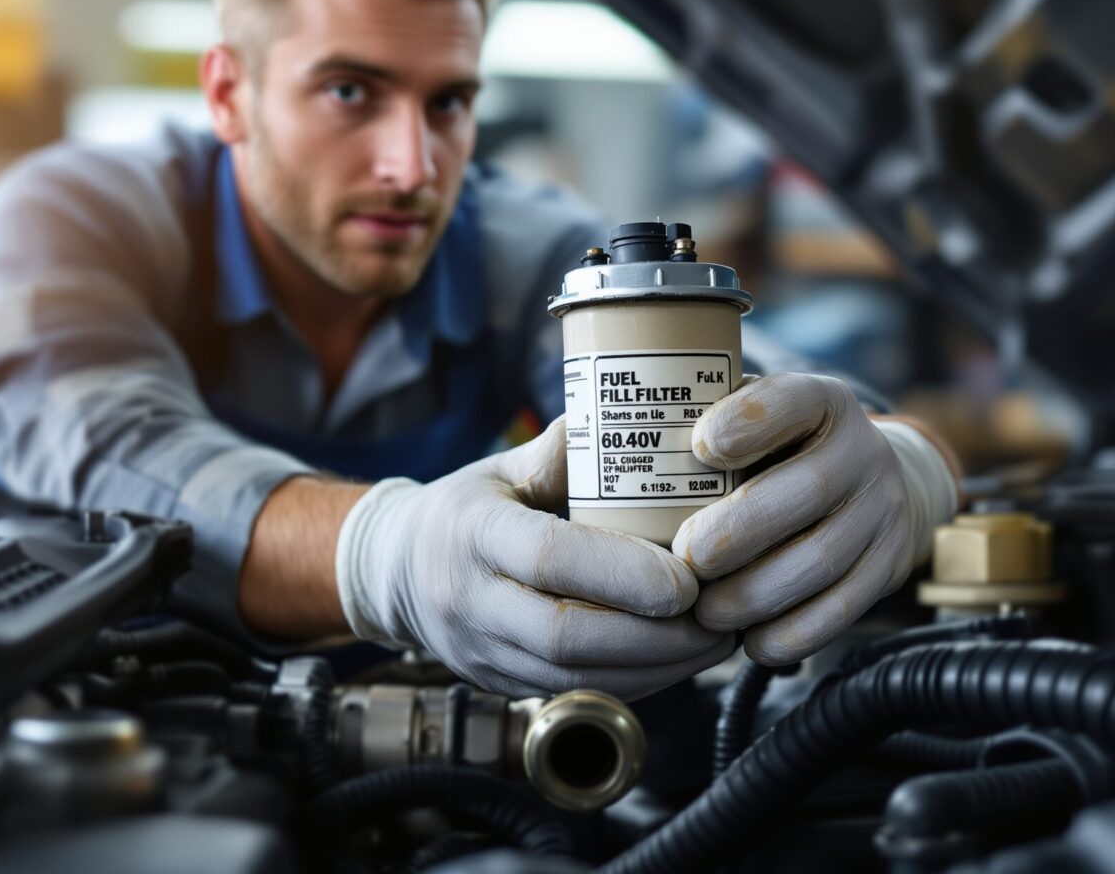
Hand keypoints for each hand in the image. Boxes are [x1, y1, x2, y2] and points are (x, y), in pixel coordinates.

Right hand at [335, 418, 733, 698]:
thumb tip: (637, 419)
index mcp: (473, 532)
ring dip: (655, 669)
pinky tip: (678, 662)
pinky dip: (634, 683)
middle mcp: (469, 600)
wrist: (396, 569)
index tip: (688, 580)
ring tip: (714, 644)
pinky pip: (573, 694)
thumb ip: (565, 451)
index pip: (548, 558)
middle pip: (565, 635)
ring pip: (574, 678)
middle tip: (718, 619)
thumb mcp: (504, 466)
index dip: (622, 574)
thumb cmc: (467, 508)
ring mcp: (480, 651)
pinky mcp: (497, 684)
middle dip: (654, 637)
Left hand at [675, 374, 958, 665]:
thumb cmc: (782, 454)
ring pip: (822, 560)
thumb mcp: (757, 422)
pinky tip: (750, 638)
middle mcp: (864, 451)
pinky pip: (842, 610)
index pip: (792, 400)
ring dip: (755, 593)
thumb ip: (709, 424)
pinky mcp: (889, 567)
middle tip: (687, 559)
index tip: (699, 448)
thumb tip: (622, 452)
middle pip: (807, 491)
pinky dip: (790, 633)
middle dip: (738, 532)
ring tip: (707, 610)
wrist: (871, 489)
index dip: (745, 423)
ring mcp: (884, 511)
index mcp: (824, 402)